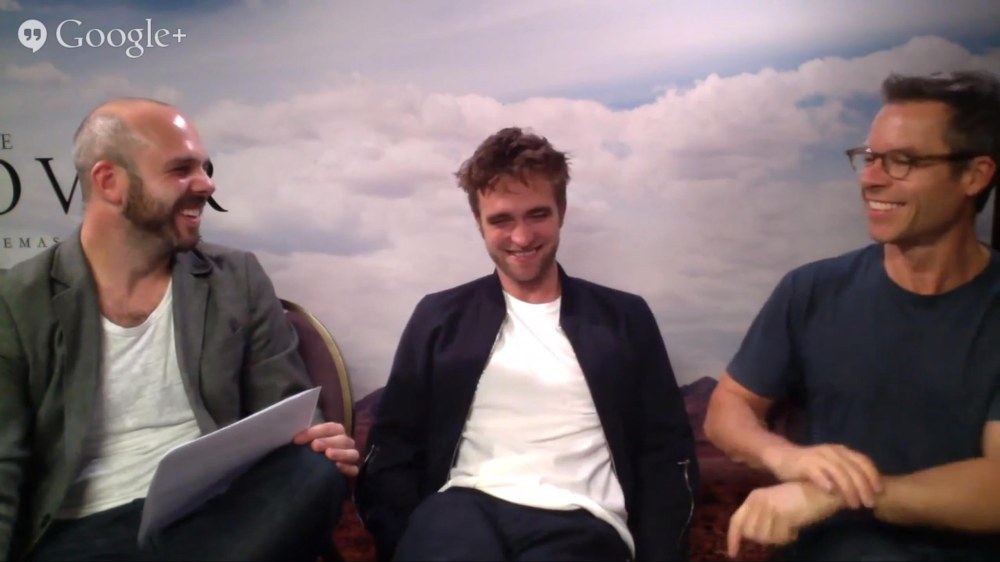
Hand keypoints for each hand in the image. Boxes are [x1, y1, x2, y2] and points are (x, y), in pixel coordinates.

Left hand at [293, 422, 360, 476]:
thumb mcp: (307, 444)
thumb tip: (294, 438)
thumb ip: (304, 439)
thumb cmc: (311, 454)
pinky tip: (337, 467)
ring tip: (328, 454)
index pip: (330, 428)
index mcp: (336, 432)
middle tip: (314, 445)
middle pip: (342, 439)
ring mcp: (350, 457)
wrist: (318, 475)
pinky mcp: (352, 472)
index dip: (315, 432)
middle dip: (328, 441)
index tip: (297, 439)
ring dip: (340, 453)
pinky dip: (346, 467)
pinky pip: (353, 469)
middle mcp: (345, 443)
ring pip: (352, 453)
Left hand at [727, 481, 842, 558]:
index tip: (733, 553)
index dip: (733, 538)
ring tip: (790, 528)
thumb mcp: (774, 505)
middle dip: (764, 538)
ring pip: (764, 537)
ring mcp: (769, 506)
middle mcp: (758, 500)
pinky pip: (780, 537)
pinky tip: (796, 529)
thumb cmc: (799, 499)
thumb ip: (760, 516)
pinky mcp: (782, 513)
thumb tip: (750, 534)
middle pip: (750, 533)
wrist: (820, 491)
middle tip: (780, 532)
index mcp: (754, 497)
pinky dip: (788, 537)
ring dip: (778, 538)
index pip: (736, 520)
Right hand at [764, 443, 880, 508]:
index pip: (863, 461)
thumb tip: (867, 491)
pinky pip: (817, 473)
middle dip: (863, 487)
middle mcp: (832, 451)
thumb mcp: (832, 465)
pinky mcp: (803, 464)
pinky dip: (825, 482)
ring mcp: (817, 457)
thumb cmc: (811, 466)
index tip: (879, 492)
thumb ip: (847, 473)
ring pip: (838, 471)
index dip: (873, 476)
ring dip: (848, 489)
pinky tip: (831, 492)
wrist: (781, 457)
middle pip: (853, 469)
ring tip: (853, 504)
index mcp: (841, 451)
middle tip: (868, 504)